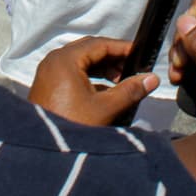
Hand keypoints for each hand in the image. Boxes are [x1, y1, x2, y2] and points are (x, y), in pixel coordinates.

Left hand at [28, 37, 159, 125]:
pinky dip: (89, 77)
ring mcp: (49, 72)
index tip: (140, 54)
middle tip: (132, 69)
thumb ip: (130, 90)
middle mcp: (54, 60)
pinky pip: (72, 72)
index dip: (122, 48)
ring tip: (121, 81)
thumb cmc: (73, 125)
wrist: (43, 152)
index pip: (99, 44)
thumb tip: (152, 78)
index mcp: (65, 59)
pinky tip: (105, 91)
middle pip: (89, 50)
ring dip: (102, 68)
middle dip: (112, 58)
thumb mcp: (105, 108)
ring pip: (80, 61)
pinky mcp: (48, 85)